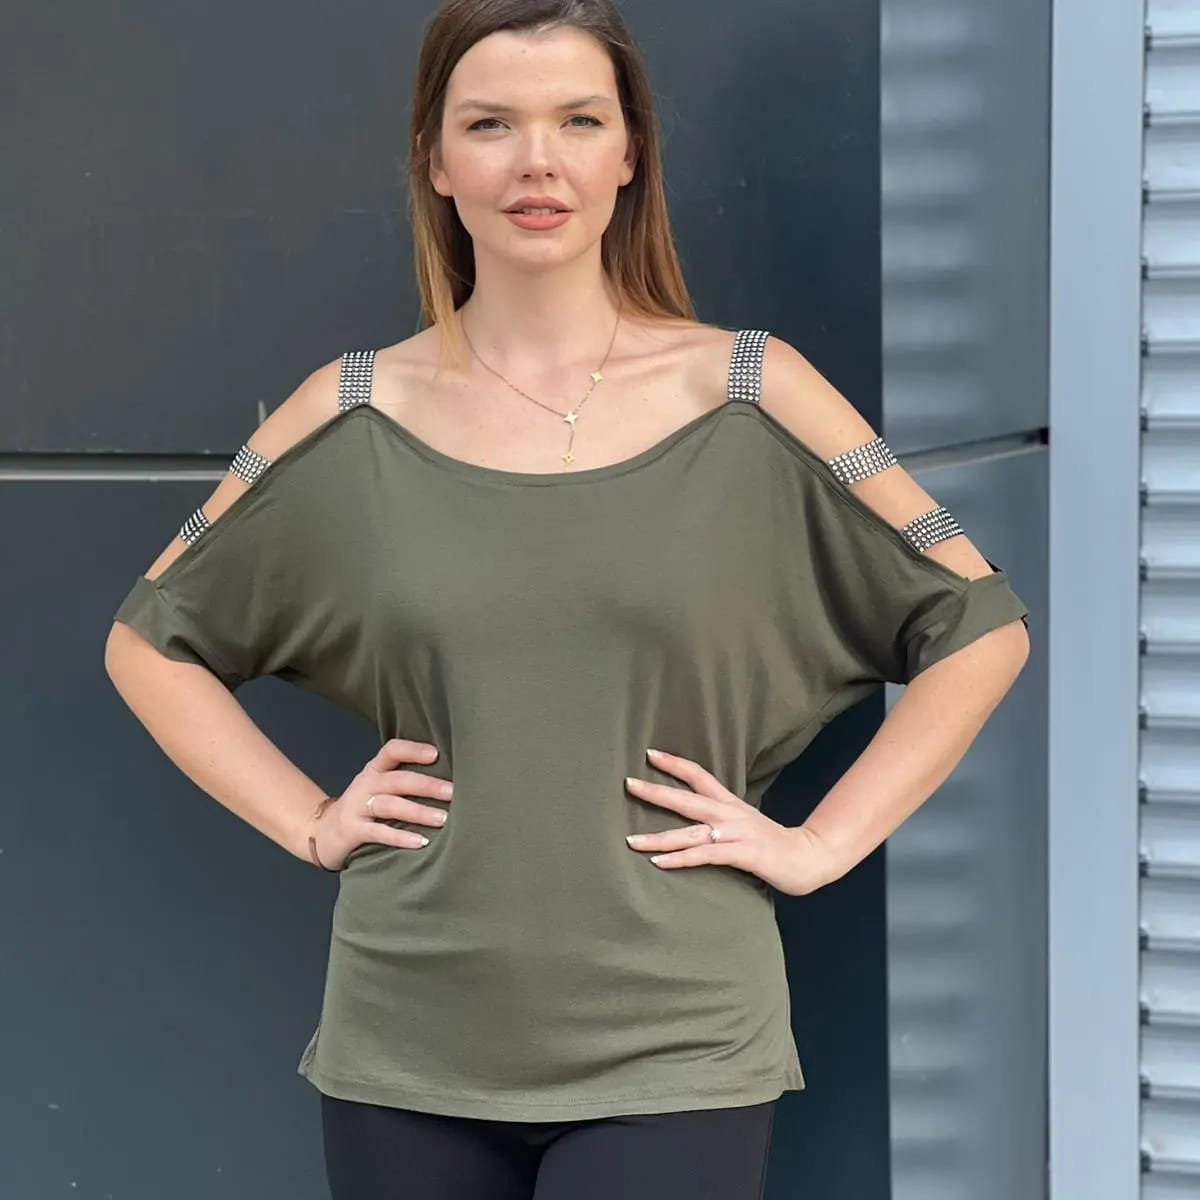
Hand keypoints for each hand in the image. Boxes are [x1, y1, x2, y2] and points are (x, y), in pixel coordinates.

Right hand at [308, 737, 452, 870]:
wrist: (323, 832)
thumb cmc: (363, 808)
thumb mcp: (379, 788)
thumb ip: (404, 781)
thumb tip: (450, 781)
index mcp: (375, 770)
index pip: (392, 751)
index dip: (413, 750)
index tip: (436, 754)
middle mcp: (366, 784)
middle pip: (398, 780)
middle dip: (427, 785)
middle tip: (453, 792)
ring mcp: (357, 807)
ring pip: (390, 805)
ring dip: (418, 812)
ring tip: (443, 819)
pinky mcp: (352, 830)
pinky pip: (378, 832)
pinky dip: (400, 837)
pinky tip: (420, 841)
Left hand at [624, 748, 843, 896]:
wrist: (808, 857)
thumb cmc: (771, 842)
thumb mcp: (743, 822)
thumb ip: (719, 817)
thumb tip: (691, 816)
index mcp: (730, 802)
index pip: (699, 775)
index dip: (674, 764)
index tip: (649, 754)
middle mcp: (730, 813)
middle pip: (687, 799)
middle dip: (656, 792)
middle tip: (628, 784)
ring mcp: (737, 833)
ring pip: (690, 832)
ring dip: (658, 837)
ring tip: (631, 839)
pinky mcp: (743, 854)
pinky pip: (705, 856)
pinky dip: (680, 859)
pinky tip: (659, 862)